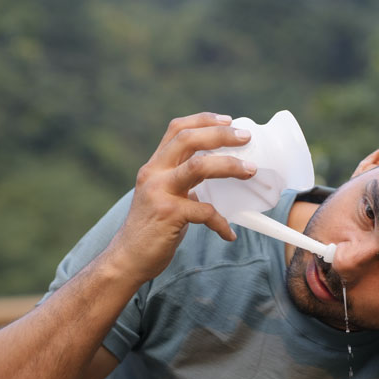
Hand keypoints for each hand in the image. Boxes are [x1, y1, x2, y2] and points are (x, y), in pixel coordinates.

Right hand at [106, 112, 256, 284]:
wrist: (127, 258)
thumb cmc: (151, 229)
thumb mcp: (161, 196)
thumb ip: (181, 181)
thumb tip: (215, 171)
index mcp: (154, 167)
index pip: (177, 130)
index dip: (203, 120)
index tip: (228, 120)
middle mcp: (154, 174)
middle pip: (189, 139)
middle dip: (221, 135)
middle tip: (246, 138)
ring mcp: (160, 193)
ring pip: (199, 166)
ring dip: (229, 165)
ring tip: (250, 171)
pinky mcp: (169, 215)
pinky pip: (205, 212)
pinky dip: (221, 223)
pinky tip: (229, 234)